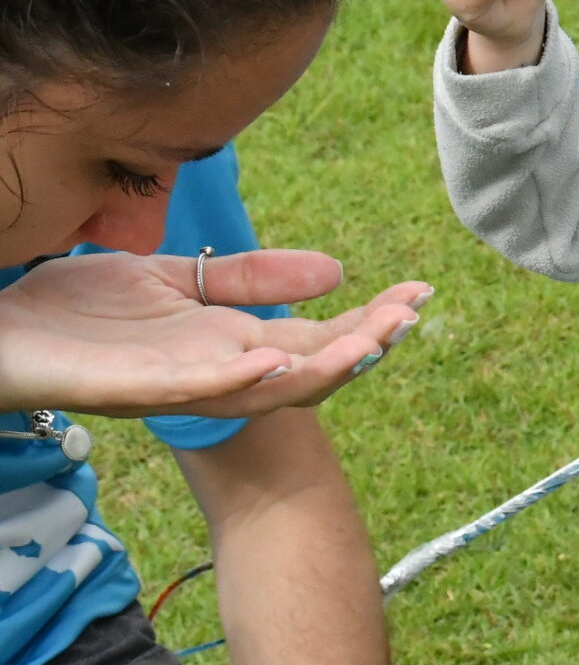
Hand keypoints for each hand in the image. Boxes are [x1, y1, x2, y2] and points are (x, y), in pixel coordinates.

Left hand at [0, 252, 430, 417]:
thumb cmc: (73, 312)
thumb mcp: (174, 277)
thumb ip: (247, 276)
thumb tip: (334, 272)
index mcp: (225, 344)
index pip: (316, 337)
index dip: (369, 319)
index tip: (419, 294)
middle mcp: (210, 371)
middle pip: (304, 368)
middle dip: (363, 345)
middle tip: (412, 317)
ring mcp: (171, 384)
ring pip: (261, 389)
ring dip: (318, 370)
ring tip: (369, 344)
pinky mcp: (126, 387)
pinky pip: (189, 391)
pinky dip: (235, 379)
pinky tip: (272, 358)